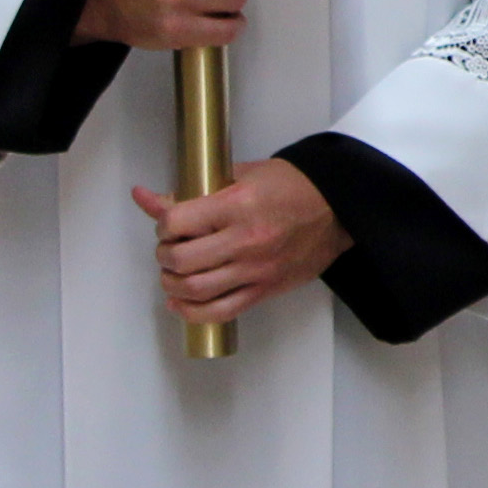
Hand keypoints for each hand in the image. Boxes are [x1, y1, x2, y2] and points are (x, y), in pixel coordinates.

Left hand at [138, 159, 349, 324]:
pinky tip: (181, 303)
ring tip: (173, 274)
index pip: (178, 222)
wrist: (338, 207)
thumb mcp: (242, 175)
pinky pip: (221, 311)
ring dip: (173, 284)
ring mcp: (256, 269)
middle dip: (164, 256)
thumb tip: (148, 199)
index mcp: (239, 204)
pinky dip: (193, 313)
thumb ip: (195, 191)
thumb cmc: (294, 186)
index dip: (163, 225)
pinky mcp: (265, 289)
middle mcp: (246, 240)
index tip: (168, 224)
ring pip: (196, 290)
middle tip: (168, 249)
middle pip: (182, 260)